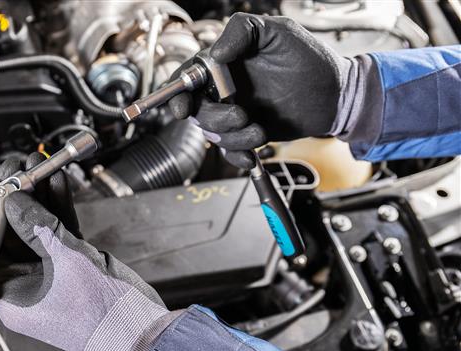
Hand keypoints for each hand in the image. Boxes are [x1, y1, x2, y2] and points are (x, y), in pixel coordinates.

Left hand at [0, 153, 172, 350]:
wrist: (143, 332)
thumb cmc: (104, 315)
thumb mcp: (67, 263)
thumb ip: (38, 228)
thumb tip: (13, 202)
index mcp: (10, 297)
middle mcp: (25, 284)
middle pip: (9, 233)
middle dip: (14, 198)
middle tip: (15, 169)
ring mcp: (49, 273)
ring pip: (35, 228)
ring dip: (38, 197)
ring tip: (37, 166)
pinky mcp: (71, 265)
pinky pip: (58, 231)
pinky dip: (59, 208)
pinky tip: (58, 182)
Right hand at [169, 13, 352, 168]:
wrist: (336, 95)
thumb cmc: (311, 59)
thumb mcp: (278, 32)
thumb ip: (242, 31)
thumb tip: (214, 53)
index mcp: (224, 64)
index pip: (188, 77)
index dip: (177, 94)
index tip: (182, 108)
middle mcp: (224, 89)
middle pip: (197, 110)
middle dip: (214, 119)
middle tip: (240, 116)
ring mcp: (235, 113)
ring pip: (213, 134)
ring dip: (232, 138)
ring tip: (259, 131)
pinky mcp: (248, 134)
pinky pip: (230, 151)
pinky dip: (237, 156)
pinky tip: (252, 154)